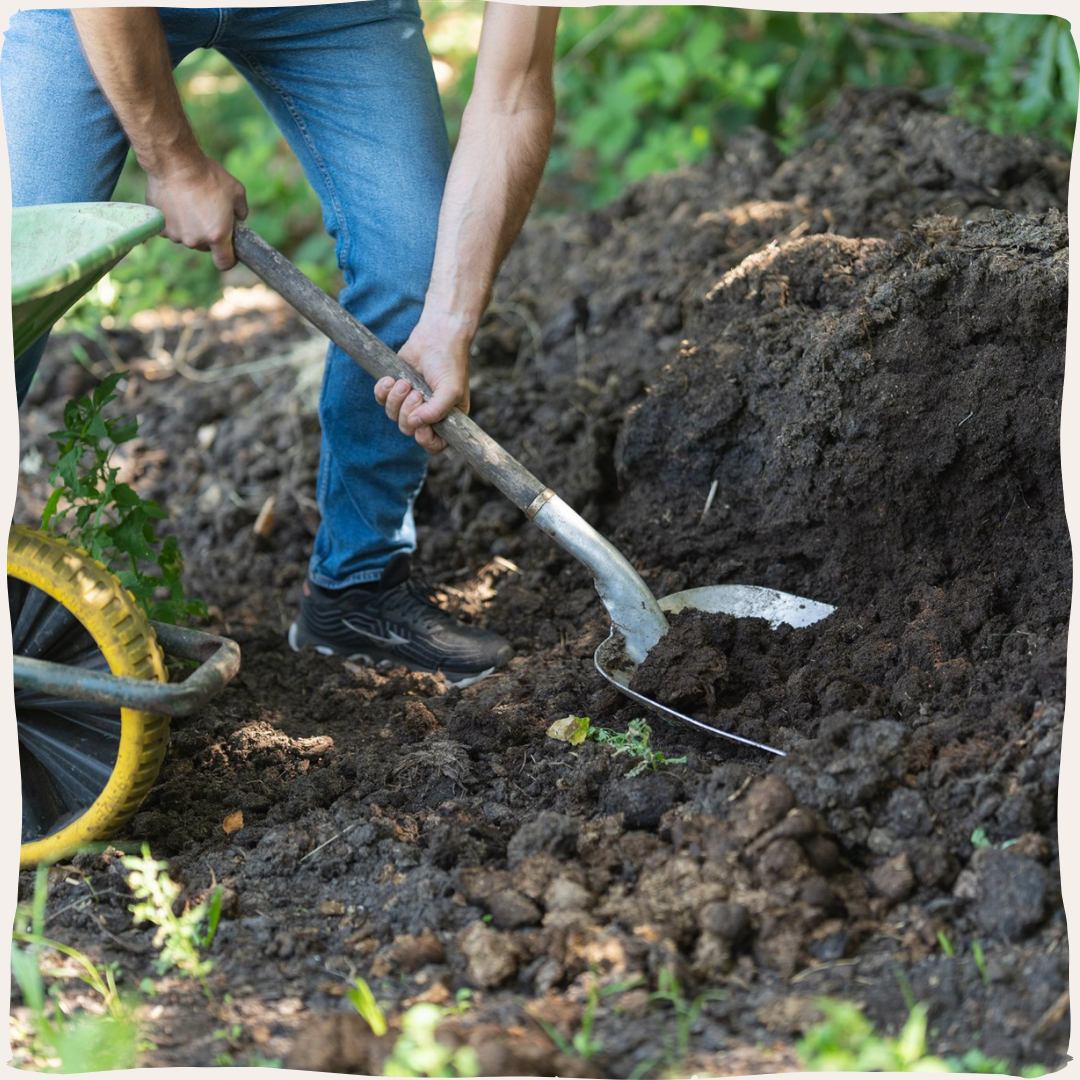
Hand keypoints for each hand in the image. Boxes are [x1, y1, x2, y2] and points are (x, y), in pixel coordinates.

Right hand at [145, 154, 248, 270]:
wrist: (174, 162)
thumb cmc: (208, 175)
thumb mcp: (237, 191)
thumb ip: (241, 211)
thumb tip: (238, 219)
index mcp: (217, 236)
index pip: (225, 263)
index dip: (229, 258)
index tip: (229, 250)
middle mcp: (195, 240)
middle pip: (205, 247)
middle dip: (209, 235)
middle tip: (208, 212)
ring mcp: (176, 235)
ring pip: (187, 237)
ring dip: (190, 226)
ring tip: (190, 203)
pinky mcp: (160, 227)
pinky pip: (171, 229)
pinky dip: (174, 220)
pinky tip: (176, 202)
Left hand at [374, 312, 472, 453]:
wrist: (436, 336)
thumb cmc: (449, 363)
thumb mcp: (451, 390)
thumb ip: (436, 411)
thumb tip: (415, 423)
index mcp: (447, 419)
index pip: (435, 444)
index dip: (425, 440)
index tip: (421, 428)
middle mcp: (428, 414)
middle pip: (408, 430)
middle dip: (407, 412)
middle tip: (416, 393)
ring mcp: (410, 402)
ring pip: (393, 416)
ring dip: (396, 400)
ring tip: (404, 382)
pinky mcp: (395, 388)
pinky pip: (381, 400)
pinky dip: (382, 391)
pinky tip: (390, 379)